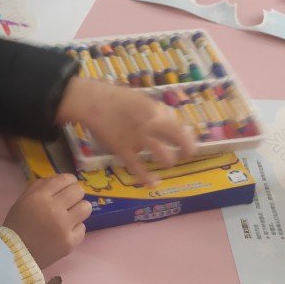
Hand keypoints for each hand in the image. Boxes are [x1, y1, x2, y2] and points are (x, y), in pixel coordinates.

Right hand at [3, 175, 91, 268]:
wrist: (14, 254)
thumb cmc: (18, 225)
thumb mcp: (23, 200)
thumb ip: (40, 186)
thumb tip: (60, 179)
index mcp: (40, 196)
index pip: (65, 179)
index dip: (69, 181)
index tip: (68, 186)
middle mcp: (54, 209)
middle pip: (79, 191)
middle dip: (75, 194)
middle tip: (69, 202)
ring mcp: (64, 226)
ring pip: (86, 208)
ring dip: (79, 210)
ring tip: (70, 216)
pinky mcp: (70, 242)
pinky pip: (82, 228)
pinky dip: (75, 229)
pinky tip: (65, 232)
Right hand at [56, 78, 194, 185]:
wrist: (93, 102)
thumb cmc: (119, 100)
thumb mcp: (144, 101)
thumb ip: (160, 114)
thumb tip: (176, 126)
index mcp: (156, 112)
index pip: (180, 128)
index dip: (189, 140)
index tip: (191, 147)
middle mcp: (151, 126)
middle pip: (177, 140)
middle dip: (184, 151)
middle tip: (184, 156)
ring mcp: (137, 139)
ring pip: (161, 154)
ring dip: (168, 161)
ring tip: (167, 163)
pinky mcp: (123, 149)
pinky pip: (137, 167)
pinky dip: (146, 177)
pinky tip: (153, 183)